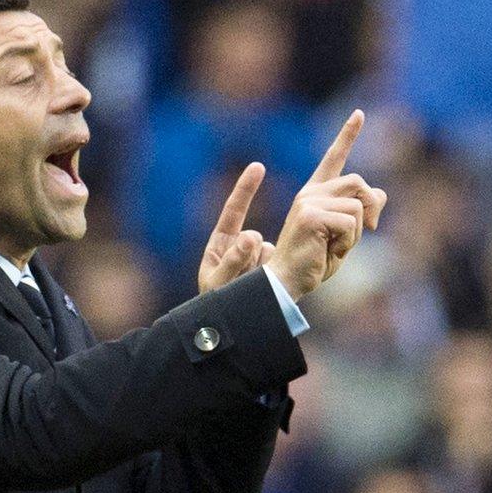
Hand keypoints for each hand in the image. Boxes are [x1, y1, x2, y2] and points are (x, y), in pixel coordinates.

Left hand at [198, 162, 272, 294]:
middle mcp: (240, 246)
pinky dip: (270, 275)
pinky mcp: (270, 269)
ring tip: (248, 290)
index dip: (246, 188)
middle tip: (249, 271)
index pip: (234, 211)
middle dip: (253, 252)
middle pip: (254, 238)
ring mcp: (256, 259)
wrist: (229, 326)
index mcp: (221, 242)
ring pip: (268, 253)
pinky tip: (261, 288)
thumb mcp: (218, 284)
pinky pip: (276, 264)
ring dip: (261, 271)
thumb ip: (232, 261)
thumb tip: (251, 236)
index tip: (258, 166)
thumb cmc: (216, 304)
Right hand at [267, 109, 386, 300]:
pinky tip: (329, 251)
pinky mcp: (310, 215)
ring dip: (357, 232)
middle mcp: (310, 192)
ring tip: (336, 246)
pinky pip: (351, 222)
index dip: (348, 135)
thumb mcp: (345, 235)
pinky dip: (348, 242)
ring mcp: (308, 202)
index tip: (359, 114)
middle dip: (371, 206)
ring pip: (358, 205)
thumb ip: (360, 213)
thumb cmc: (314, 261)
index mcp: (316, 193)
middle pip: (358, 182)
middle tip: (370, 228)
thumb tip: (380, 193)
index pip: (334, 158)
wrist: (288, 280)